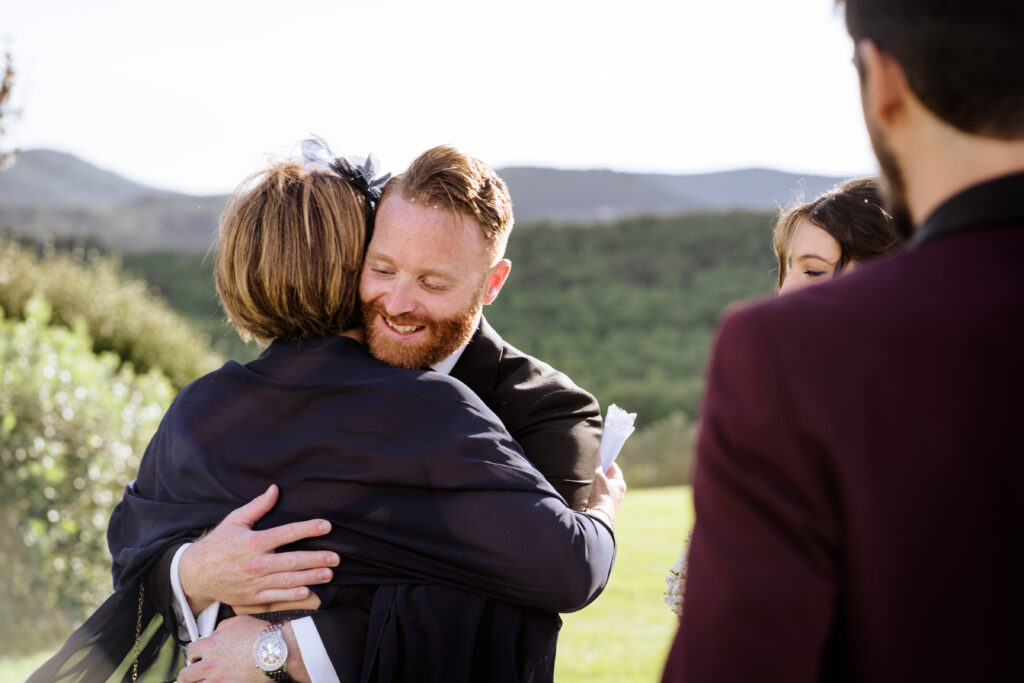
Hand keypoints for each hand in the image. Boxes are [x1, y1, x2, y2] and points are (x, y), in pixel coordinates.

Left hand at [178, 616, 308, 682]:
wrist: (276, 650)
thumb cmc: (260, 635)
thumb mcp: (238, 621)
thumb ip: (221, 628)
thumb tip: (215, 633)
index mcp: (210, 645)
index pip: (191, 652)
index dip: (194, 655)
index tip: (196, 658)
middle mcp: (210, 664)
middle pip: (186, 674)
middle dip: (188, 675)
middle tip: (192, 675)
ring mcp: (218, 679)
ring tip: (201, 682)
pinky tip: (218, 682)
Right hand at [179, 484, 338, 612]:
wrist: (195, 574)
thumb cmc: (217, 544)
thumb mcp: (234, 521)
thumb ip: (257, 506)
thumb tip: (275, 489)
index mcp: (253, 542)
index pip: (286, 533)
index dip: (308, 529)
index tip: (326, 525)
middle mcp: (256, 563)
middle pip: (292, 560)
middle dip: (316, 558)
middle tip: (336, 557)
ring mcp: (254, 582)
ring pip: (287, 580)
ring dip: (311, 577)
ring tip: (329, 573)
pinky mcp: (251, 597)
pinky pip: (275, 596)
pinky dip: (292, 595)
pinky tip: (308, 591)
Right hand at [585, 463, 625, 525]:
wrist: (598, 518)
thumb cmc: (600, 496)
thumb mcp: (597, 476)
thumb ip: (597, 464)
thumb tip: (596, 454)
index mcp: (620, 483)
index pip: (613, 467)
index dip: (605, 462)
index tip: (597, 459)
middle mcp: (618, 493)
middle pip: (608, 478)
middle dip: (598, 474)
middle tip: (589, 471)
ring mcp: (612, 502)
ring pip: (602, 489)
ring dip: (595, 486)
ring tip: (586, 484)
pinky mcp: (605, 510)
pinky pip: (598, 499)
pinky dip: (593, 496)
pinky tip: (586, 496)